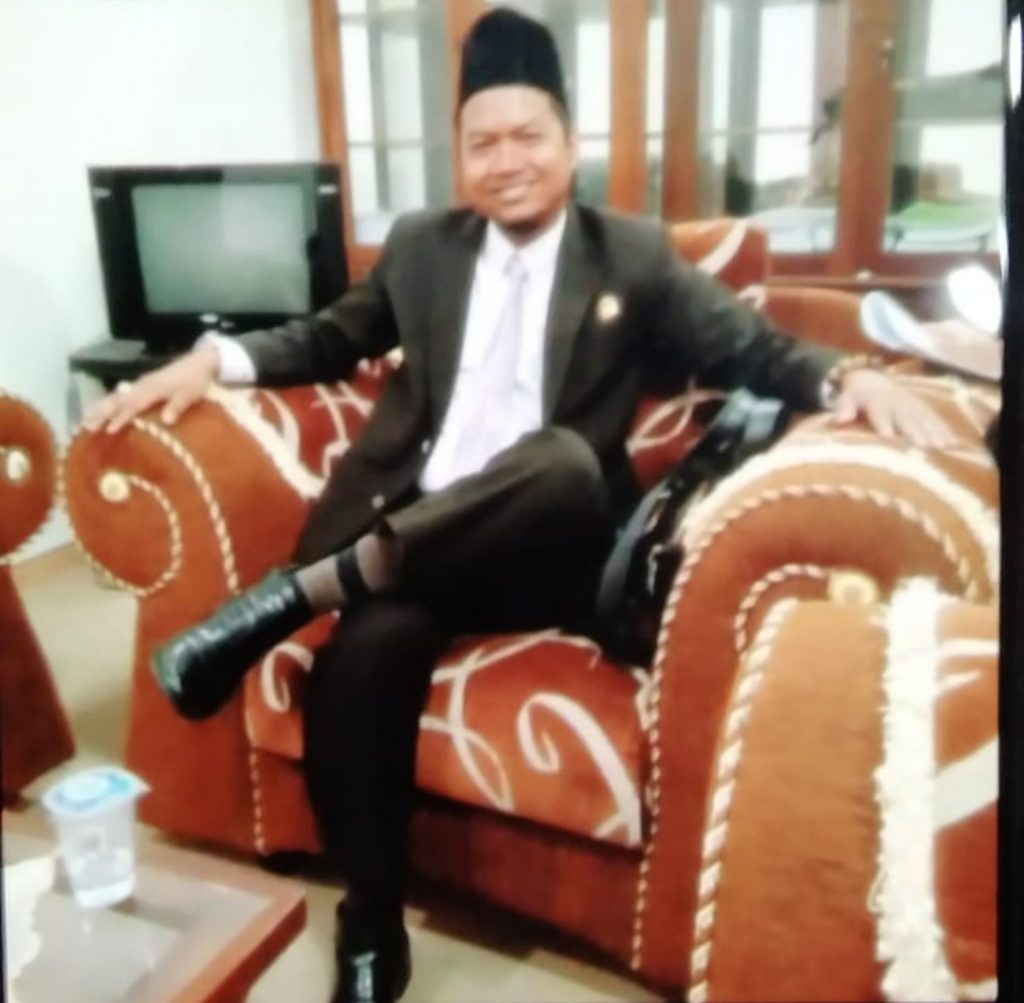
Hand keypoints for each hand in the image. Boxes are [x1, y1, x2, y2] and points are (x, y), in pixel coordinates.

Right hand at [82, 344, 220, 434]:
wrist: (199, 362)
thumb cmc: (195, 380)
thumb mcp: (190, 394)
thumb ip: (177, 406)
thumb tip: (165, 421)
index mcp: (152, 389)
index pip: (133, 405)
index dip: (121, 418)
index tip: (108, 430)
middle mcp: (142, 385)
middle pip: (118, 400)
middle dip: (102, 413)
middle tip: (86, 426)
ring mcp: (140, 384)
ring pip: (116, 396)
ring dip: (100, 407)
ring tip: (85, 419)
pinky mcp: (142, 384)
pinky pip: (121, 394)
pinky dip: (108, 402)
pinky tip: (99, 408)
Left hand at [831, 368, 959, 448]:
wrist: (874, 380)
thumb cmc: (857, 398)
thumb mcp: (846, 398)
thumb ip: (843, 408)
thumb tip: (839, 420)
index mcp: (876, 400)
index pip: (880, 412)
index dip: (884, 423)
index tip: (888, 436)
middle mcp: (897, 402)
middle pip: (906, 417)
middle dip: (914, 431)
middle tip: (922, 447)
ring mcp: (913, 404)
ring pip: (924, 419)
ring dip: (933, 432)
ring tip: (941, 448)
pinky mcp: (924, 408)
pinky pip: (935, 419)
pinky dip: (944, 430)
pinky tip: (953, 444)